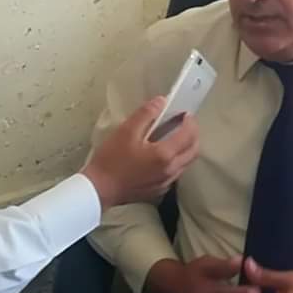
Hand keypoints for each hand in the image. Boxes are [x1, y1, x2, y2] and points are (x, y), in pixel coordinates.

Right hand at [81, 96, 198, 210]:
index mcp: (165, 154)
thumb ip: (146, 114)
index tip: (186, 114)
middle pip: (193, 151)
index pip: (188, 135)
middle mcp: (170, 170)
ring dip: (186, 149)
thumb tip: (161, 102)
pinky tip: (164, 156)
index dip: (190, 122)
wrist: (98, 189)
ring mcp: (165, 182)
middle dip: (194, 135)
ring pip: (186, 163)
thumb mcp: (126, 131)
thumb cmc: (111, 160)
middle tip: (186, 124)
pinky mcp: (159, 190)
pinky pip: (176, 173)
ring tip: (176, 138)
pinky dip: (177, 161)